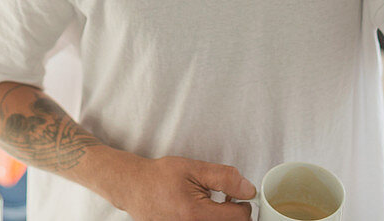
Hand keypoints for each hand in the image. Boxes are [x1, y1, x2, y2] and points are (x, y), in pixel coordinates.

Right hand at [114, 154, 255, 220]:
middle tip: (225, 198)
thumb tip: (249, 189)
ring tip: (211, 205)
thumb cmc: (160, 177)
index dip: (242, 201)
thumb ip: (224, 178)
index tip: (234, 194)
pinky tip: (202, 212)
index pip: (240, 217)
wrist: (134, 188)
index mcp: (197, 214)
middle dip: (234, 213)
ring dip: (222, 217)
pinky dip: (210, 220)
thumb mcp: (193, 169)